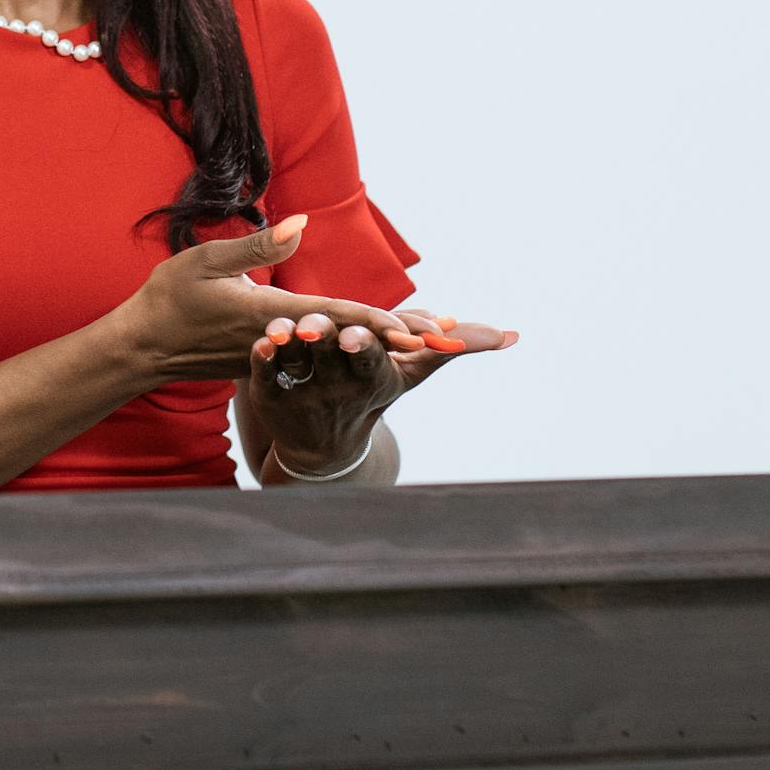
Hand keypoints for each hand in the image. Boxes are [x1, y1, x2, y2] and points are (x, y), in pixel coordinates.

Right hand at [112, 214, 411, 383]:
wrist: (142, 350)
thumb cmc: (169, 300)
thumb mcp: (205, 262)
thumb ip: (255, 245)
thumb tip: (300, 223)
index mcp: (271, 314)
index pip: (335, 317)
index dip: (378, 323)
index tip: (417, 332)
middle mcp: (283, 339)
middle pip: (349, 337)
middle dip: (397, 338)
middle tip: (444, 342)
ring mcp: (278, 353)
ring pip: (339, 348)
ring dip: (382, 345)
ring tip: (426, 343)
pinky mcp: (271, 359)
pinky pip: (320, 355)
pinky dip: (353, 352)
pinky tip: (375, 349)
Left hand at [245, 307, 518, 473]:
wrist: (325, 444)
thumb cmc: (373, 390)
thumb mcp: (411, 373)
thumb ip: (452, 347)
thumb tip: (511, 335)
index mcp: (374, 379)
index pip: (370, 361)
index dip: (364, 349)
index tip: (356, 336)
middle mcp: (339, 388)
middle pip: (330, 359)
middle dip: (325, 340)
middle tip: (315, 325)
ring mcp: (303, 394)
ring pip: (294, 364)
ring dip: (287, 346)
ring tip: (281, 329)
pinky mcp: (270, 396)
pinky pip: (263, 376)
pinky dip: (261, 361)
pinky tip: (258, 343)